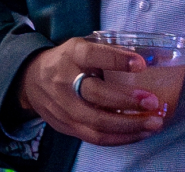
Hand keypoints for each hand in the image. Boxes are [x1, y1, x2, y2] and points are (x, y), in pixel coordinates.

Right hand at [14, 38, 165, 146]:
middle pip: (97, 95)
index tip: (141, 64)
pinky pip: (96, 137)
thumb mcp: (81, 48)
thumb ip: (107, 53)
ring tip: (153, 123)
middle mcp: (65, 81)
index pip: (93, 56)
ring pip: (98, 123)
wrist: (31, 80)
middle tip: (153, 102)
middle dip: (127, 100)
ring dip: (130, 125)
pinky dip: (121, 137)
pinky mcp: (67, 126)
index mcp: (72, 56)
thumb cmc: (66, 62)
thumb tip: (146, 62)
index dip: (117, 60)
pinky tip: (139, 133)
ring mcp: (64, 107)